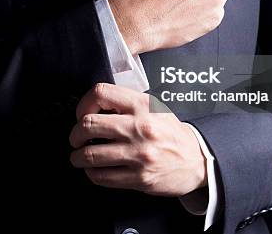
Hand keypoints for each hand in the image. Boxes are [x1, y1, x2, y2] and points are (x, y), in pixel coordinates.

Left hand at [69, 83, 206, 196]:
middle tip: (76, 138)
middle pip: (88, 125)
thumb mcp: (153, 107)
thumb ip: (126, 103)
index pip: (100, 93)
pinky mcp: (139, 177)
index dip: (83, 103)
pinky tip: (94, 170)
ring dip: (78, 157)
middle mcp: (140, 128)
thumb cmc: (170, 132)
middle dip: (75, 134)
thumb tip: (94, 106)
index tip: (81, 113)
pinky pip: (102, 176)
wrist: (196, 160)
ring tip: (79, 156)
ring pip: (90, 154)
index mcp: (142, 105)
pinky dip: (92, 173)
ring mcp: (139, 154)